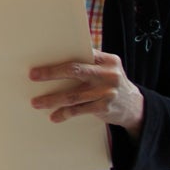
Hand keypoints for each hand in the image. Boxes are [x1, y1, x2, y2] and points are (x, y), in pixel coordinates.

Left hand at [30, 49, 144, 138]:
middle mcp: (108, 74)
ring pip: (73, 95)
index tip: (42, 57)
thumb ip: (89, 63)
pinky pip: (79, 110)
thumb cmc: (111, 83)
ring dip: (52, 99)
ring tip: (37, 102)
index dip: (63, 54)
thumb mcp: (107, 69)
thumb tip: (56, 59)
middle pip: (75, 71)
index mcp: (107, 60)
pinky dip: (65, 113)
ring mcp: (107, 91)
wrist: (136, 107)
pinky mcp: (104, 107)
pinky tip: (55, 116)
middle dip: (51, 73)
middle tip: (33, 76)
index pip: (81, 53)